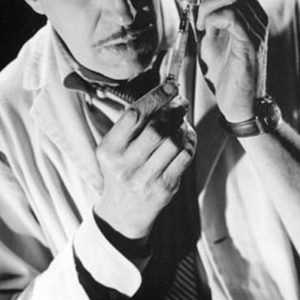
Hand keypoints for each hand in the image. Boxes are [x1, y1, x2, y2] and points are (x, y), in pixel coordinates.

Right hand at [94, 82, 195, 238]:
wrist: (124, 212)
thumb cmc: (121, 169)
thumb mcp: (114, 148)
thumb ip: (132, 124)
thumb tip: (163, 93)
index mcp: (109, 149)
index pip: (133, 115)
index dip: (155, 97)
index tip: (170, 86)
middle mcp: (125, 165)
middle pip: (157, 128)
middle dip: (173, 110)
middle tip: (181, 102)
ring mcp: (145, 178)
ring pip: (173, 142)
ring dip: (182, 126)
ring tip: (182, 119)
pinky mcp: (164, 188)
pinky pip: (184, 158)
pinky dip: (190, 141)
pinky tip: (187, 135)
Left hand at [181, 0, 268, 121]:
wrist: (238, 104)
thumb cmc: (223, 71)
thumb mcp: (208, 38)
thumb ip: (204, 15)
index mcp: (247, 8)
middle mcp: (256, 13)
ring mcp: (256, 27)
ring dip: (206, 3)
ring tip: (199, 23)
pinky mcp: (251, 43)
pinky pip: (231, 15)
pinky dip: (212, 17)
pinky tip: (205, 31)